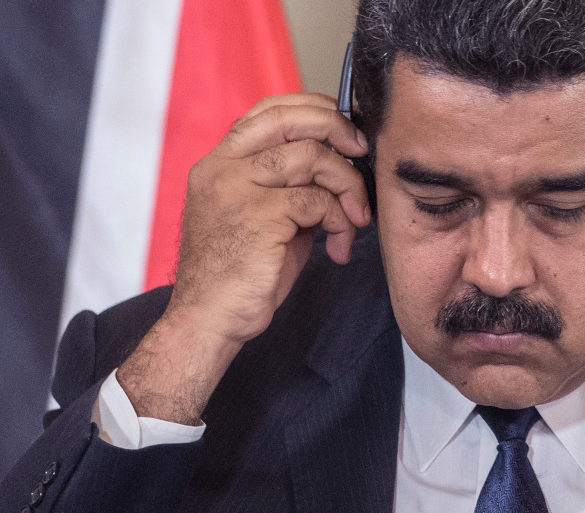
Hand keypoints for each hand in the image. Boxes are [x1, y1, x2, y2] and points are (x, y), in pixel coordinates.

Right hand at [117, 93, 370, 423]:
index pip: (268, 111)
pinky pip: (319, 201)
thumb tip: (340, 164)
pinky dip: (340, 222)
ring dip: (348, 186)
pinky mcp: (260, 215)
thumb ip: (290, 185)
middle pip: (291, 121)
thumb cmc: (241, 273)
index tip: (345, 130)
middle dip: (337, 130)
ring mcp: (238, 188)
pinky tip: (338, 248)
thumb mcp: (264, 217)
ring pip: (312, 157)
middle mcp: (223, 167)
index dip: (313, 110)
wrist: (210, 318)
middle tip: (362, 153)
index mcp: (220, 162)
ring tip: (356, 219)